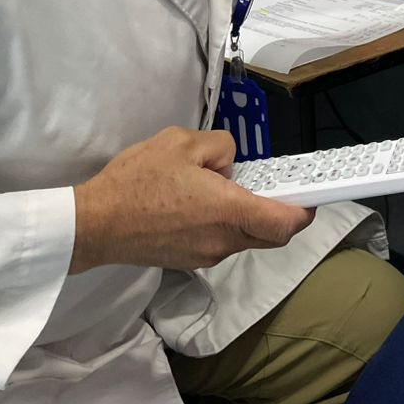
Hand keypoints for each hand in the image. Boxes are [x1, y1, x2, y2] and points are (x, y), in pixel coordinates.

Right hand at [69, 127, 313, 272]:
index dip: (304, 210)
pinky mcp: (189, 261)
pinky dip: (224, 224)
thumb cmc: (138, 180)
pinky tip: (198, 202)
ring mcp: (206, 256)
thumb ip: (220, 146)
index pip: (286, 223)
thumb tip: (229, 163)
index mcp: (229, 212)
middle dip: (277, 212)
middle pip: (270, 234)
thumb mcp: (182, 142)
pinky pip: (222, 241)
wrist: (95, 224)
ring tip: (219, 185)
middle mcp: (225, 241)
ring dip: (245, 215)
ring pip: (245, 238)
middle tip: (268, 185)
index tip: (308, 194)